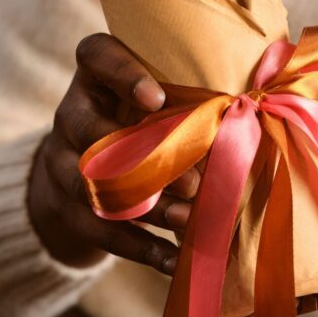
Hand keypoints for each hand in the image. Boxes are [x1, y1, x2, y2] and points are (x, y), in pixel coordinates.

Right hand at [27, 33, 199, 273]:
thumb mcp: (155, 93)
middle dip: (145, 159)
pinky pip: (99, 231)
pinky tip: (175, 261)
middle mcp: (72, 113)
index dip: (123, 74)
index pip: (96, 55)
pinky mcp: (65, 207)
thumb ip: (190, 93)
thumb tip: (257, 108)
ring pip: (95, 186)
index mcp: (96, 74)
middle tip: (194, 182)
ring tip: (189, 220)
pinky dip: (140, 248)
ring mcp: (61, 161)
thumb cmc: (141, 114)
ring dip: (147, 207)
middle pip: (92, 130)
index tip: (158, 99)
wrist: (81, 163)